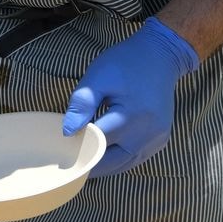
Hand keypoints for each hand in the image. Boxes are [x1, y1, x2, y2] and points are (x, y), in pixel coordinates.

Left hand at [62, 16, 198, 175]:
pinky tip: (106, 156)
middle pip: (113, 160)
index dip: (78, 147)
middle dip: (91, 163)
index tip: (61, 150)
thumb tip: (67, 131)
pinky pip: (138, 157)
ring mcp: (157, 139)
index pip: (98, 143)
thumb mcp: (97, 77)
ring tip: (84, 163)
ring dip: (106, 165)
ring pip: (127, 163)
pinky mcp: (161, 139)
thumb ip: (82, 104)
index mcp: (130, 117)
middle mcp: (148, 134)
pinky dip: (121, 159)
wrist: (159, 57)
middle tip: (69, 164)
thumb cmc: (125, 64)